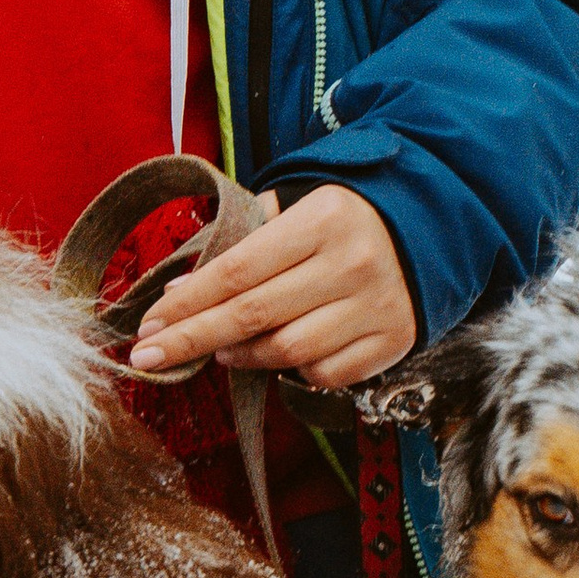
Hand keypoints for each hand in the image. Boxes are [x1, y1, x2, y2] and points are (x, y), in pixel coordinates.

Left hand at [127, 187, 417, 395]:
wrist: (431, 228)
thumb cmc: (342, 216)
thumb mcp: (298, 203)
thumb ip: (244, 238)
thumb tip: (180, 290)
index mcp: (323, 219)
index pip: (238, 269)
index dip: (188, 301)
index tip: (148, 323)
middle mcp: (352, 264)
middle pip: (254, 314)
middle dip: (192, 338)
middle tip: (147, 356)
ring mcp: (375, 307)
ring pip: (287, 351)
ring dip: (240, 356)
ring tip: (217, 350)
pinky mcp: (392, 342)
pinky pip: (325, 374)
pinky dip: (292, 370)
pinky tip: (276, 354)